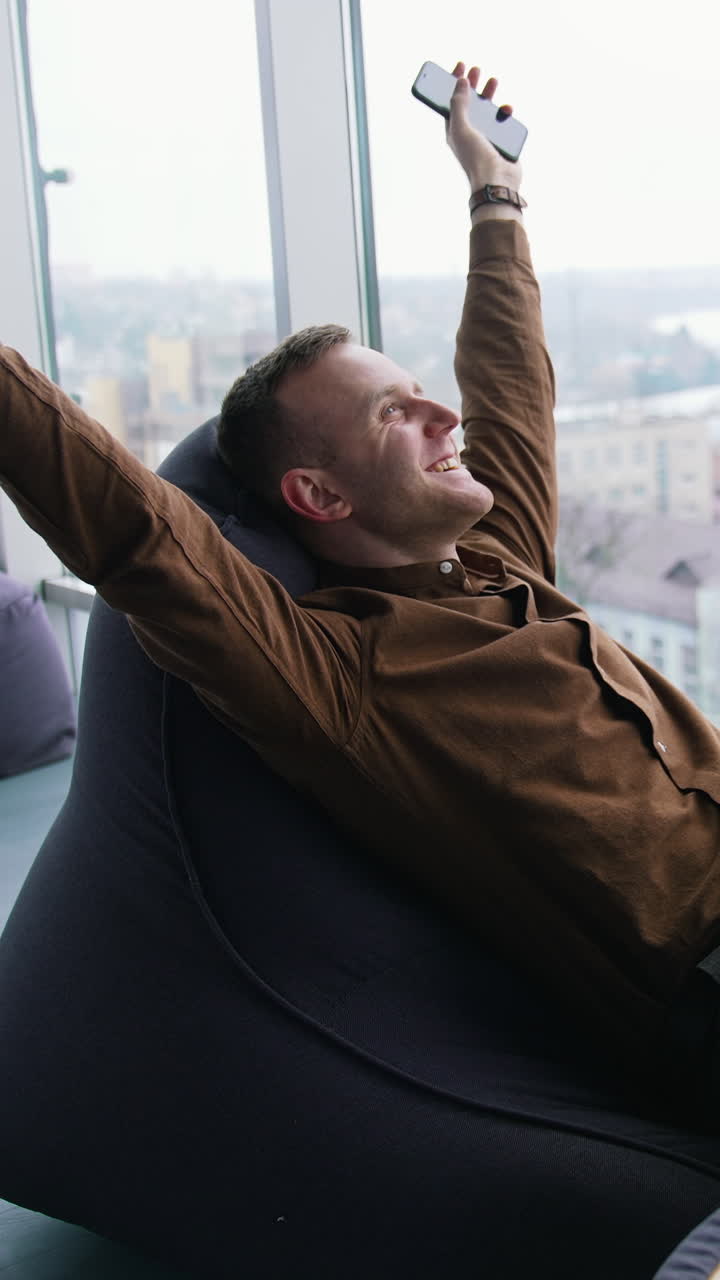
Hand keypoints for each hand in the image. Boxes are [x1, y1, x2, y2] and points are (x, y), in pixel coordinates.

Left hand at [446, 62, 522, 192]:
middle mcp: (469, 132)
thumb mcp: (461, 128)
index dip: (454, 84)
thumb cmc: (475, 157)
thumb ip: (459, 104)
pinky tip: (506, 109)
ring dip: (490, 95)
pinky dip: (504, 113)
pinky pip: (503, 122)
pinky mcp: (502, 141)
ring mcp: (486, 136)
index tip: (460, 66)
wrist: (496, 181)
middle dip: (473, 85)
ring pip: (487, 110)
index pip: (452, 102)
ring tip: (493, 81)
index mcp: (455, 130)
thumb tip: (460, 81)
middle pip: (470, 103)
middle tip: (477, 70)